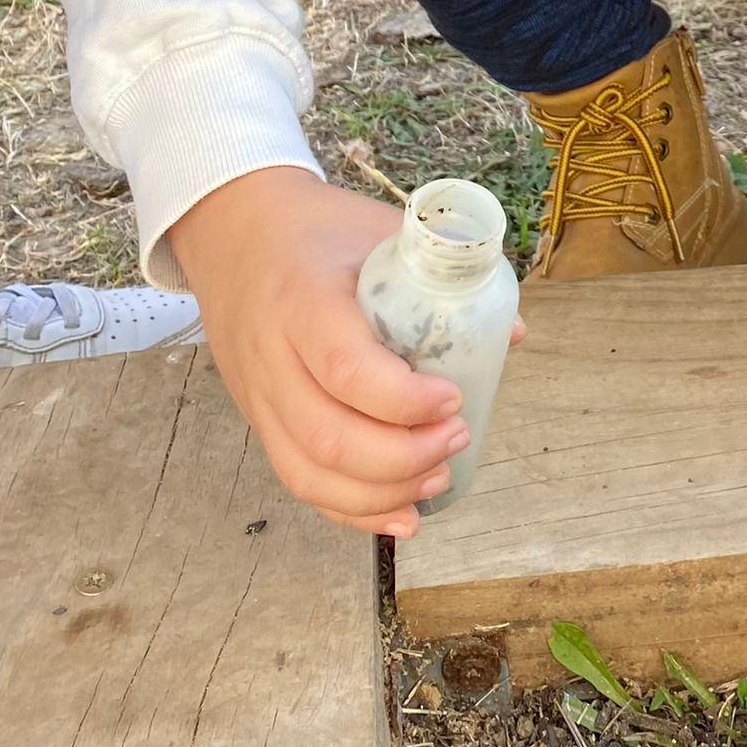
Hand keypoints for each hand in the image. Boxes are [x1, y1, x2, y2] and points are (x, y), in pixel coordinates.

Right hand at [172, 168, 509, 537]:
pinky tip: (401, 515)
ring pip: (311, 473)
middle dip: (404, 456)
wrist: (236, 231)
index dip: (405, 400)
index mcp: (303, 300)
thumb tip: (511, 334)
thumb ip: (444, 274)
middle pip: (330, 437)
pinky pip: (298, 481)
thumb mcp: (380, 231)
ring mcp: (259, 395)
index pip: (346, 369)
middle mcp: (272, 356)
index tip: (454, 398)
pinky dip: (352, 511)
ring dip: (383, 493)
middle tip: (457, 437)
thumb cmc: (317, 230)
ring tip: (438, 478)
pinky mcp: (259, 419)